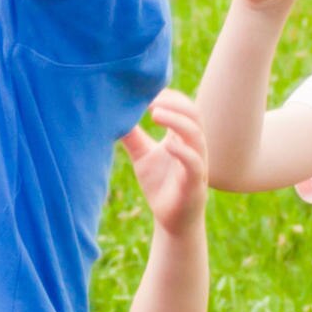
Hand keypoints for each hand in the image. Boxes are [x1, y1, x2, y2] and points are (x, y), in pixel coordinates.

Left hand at [126, 91, 209, 232]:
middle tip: (151, 99)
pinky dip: (183, 151)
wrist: (171, 220)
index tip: (147, 91)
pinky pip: (195, 163)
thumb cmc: (160, 185)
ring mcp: (198, 163)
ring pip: (196, 135)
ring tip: (156, 114)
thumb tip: (113, 115)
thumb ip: (133, 136)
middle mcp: (194, 146)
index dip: (169, 96)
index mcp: (183, 137)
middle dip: (174, 103)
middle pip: (194, 114)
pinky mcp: (195, 183)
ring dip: (177, 121)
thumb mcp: (142, 156)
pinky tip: (168, 144)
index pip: (184, 107)